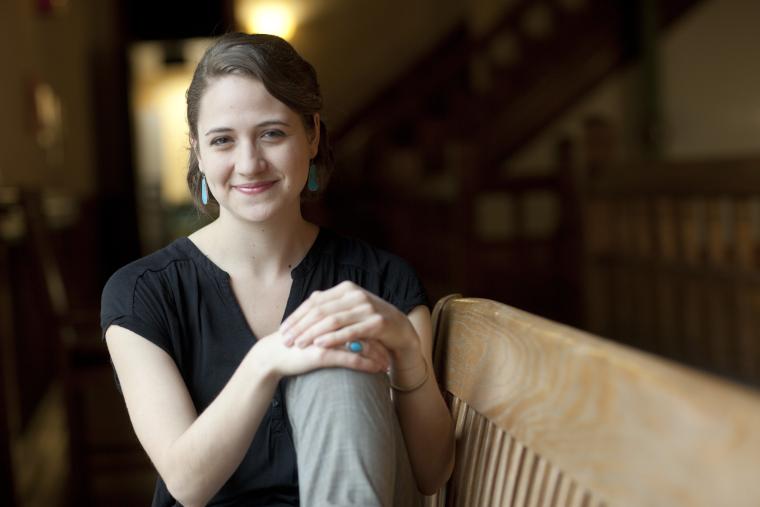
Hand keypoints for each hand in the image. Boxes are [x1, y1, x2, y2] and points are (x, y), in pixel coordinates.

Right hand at [254, 330, 389, 378]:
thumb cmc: (292, 343)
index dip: (371, 327)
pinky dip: (367, 364)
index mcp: (327, 312)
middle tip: (391, 349)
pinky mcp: (322, 354)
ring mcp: (326, 337)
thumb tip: (341, 317)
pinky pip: (351, 359)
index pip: (357, 317)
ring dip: (377, 354)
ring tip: (388, 364)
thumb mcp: (310, 325)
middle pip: (362, 328)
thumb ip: (325, 318)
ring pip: (360, 344)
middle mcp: (328, 322)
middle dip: (379, 341)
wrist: (272, 356)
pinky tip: (378, 370)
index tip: (383, 337)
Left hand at [279, 281, 421, 367]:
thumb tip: (305, 308)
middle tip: (285, 340)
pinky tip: (319, 345)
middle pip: (320, 310)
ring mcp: (367, 307)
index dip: (296, 316)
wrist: (401, 330)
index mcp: (346, 288)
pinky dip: (333, 338)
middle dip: (300, 326)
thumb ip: (330, 307)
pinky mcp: (376, 322)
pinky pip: (350, 331)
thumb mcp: (350, 310)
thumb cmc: (370, 321)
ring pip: (332, 320)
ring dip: (312, 333)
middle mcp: (356, 294)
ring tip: (298, 344)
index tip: (282, 330)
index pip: (314, 301)